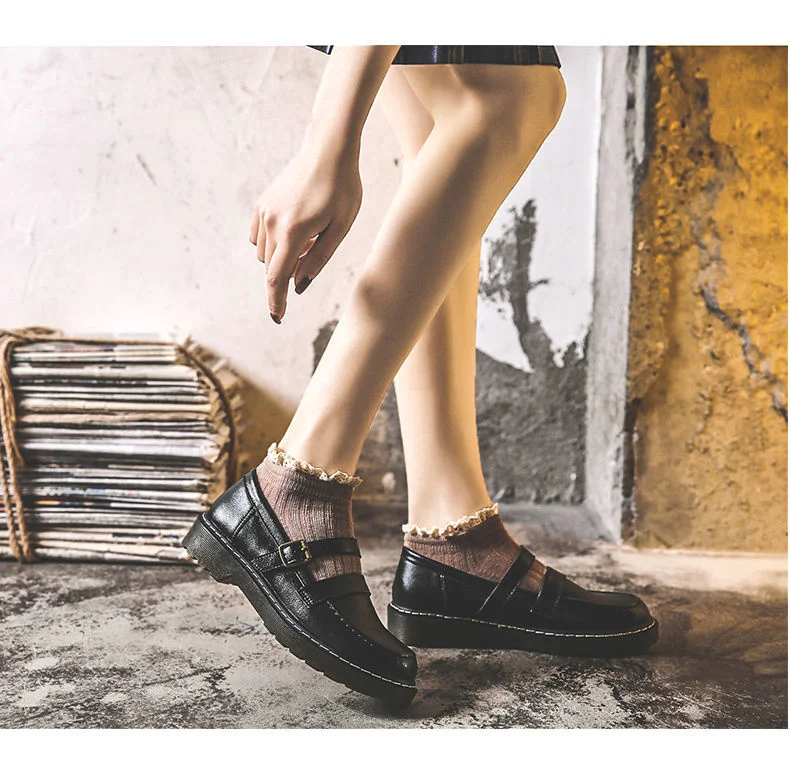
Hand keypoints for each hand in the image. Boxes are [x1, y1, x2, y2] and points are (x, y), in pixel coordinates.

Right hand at [249, 139, 362, 323]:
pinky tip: (294, 229)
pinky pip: (258, 237)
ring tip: (310, 235)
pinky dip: (272, 242)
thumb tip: (298, 286)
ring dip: (282, 256)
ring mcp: (264, 212)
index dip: (277, 302)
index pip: (278, 278)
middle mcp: (272, 223)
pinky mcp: (262, 204)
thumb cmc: (343, 190)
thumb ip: (318, 260)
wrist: (328, 150)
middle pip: (272, 268)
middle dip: (288, 273)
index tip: (278, 318)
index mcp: (293, 232)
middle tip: (315, 249)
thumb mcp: (340, 229)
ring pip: (264, 254)